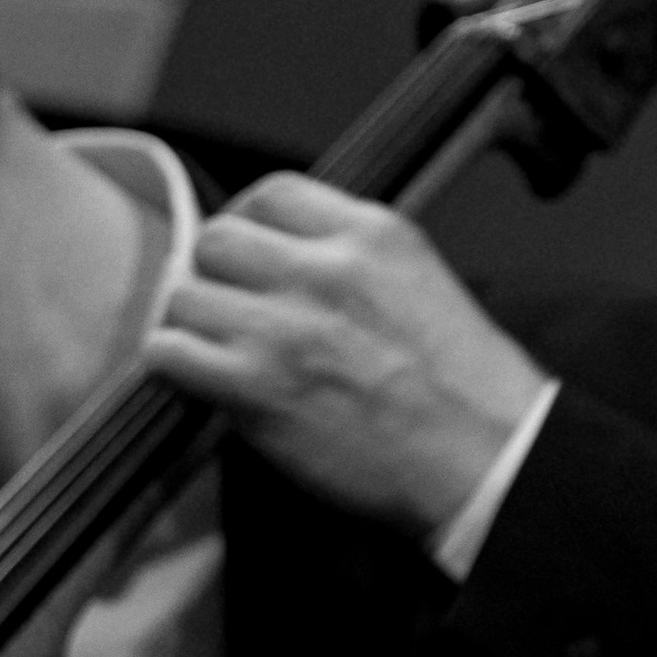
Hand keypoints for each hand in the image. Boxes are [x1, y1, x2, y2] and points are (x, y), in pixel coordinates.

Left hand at [144, 173, 550, 535]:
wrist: (487, 462)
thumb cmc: (466, 391)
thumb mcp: (419, 283)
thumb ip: (350, 260)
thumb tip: (285, 263)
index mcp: (370, 234)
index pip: (271, 194)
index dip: (247, 226)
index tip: (247, 259)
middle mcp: (323, 269)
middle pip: (216, 238)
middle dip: (213, 275)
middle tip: (225, 310)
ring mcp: (285, 326)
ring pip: (184, 296)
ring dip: (190, 325)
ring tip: (212, 352)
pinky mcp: (257, 386)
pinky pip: (169, 353)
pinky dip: (171, 365)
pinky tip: (197, 381)